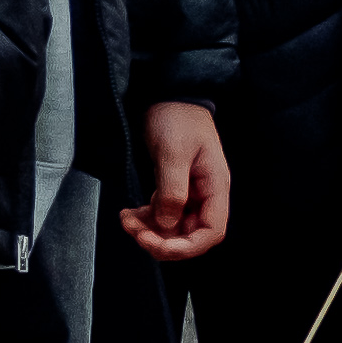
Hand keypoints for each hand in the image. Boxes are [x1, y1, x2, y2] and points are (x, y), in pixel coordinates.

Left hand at [121, 102, 232, 262]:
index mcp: (215, 187)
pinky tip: (128, 214)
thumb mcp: (173, 153)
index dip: (187, 245)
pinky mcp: (173, 188)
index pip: (212, 231)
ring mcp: (189, 192)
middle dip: (163, 240)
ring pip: (172, 225)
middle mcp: (205, 194)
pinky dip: (145, 218)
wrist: (168, 96)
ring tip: (126, 220)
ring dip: (150, 230)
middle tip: (135, 233)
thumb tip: (166, 223)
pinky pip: (162, 213)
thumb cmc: (177, 118)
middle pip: (190, 233)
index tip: (159, 245)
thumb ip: (172, 190)